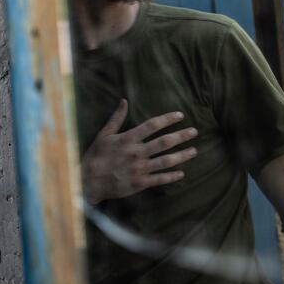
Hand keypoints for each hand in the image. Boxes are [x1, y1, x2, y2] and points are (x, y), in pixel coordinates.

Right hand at [81, 99, 197, 204]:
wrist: (89, 180)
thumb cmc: (96, 155)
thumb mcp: (104, 134)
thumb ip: (116, 118)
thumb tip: (124, 101)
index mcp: (128, 139)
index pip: (152, 125)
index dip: (168, 119)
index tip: (180, 115)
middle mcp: (136, 152)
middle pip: (164, 142)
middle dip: (181, 136)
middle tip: (194, 132)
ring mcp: (139, 168)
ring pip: (167, 161)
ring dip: (182, 155)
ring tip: (194, 151)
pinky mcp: (140, 183)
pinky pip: (160, 179)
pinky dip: (172, 176)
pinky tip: (182, 173)